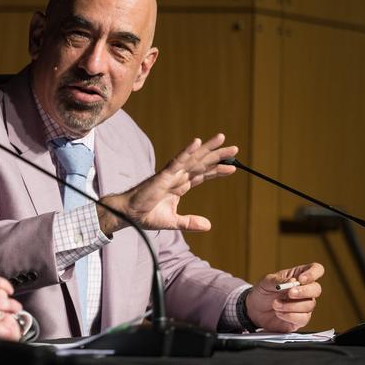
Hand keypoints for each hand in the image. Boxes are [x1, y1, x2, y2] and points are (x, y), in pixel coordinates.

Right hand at [97, 133, 236, 233]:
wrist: (129, 214)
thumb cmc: (146, 215)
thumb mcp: (173, 221)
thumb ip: (190, 222)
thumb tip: (208, 226)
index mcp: (180, 186)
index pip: (203, 174)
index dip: (217, 170)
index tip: (232, 167)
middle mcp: (178, 177)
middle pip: (202, 163)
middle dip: (218, 155)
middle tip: (235, 148)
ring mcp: (171, 174)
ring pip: (193, 158)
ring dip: (208, 148)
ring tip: (222, 138)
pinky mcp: (163, 176)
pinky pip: (177, 161)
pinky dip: (187, 151)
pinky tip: (197, 143)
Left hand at [244, 262, 324, 331]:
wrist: (254, 310)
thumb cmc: (263, 292)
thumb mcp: (265, 282)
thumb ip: (277, 280)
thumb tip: (292, 281)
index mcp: (298, 276)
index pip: (316, 270)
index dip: (313, 273)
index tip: (301, 279)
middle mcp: (305, 290)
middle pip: (316, 289)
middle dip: (304, 291)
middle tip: (289, 293)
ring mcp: (304, 305)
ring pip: (309, 305)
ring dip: (290, 305)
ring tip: (275, 304)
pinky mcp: (301, 319)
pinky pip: (303, 318)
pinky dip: (290, 316)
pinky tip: (279, 313)